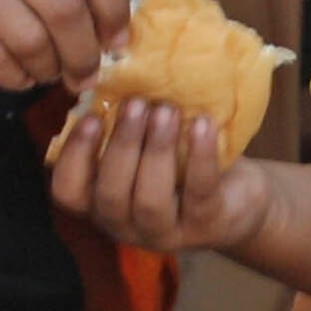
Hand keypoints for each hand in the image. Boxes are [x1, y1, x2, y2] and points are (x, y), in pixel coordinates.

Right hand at [0, 0, 129, 89]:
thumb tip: (109, 25)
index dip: (113, 11)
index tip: (117, 41)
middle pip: (65, 8)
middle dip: (84, 52)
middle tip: (86, 73)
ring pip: (31, 38)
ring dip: (48, 68)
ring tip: (49, 73)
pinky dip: (15, 77)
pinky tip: (18, 76)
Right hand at [45, 88, 271, 255]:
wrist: (241, 200)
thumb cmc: (182, 164)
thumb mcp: (147, 149)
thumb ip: (127, 128)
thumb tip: (116, 77)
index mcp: (101, 202)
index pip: (69, 192)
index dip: (74, 157)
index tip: (90, 117)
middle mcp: (126, 225)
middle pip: (110, 195)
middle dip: (122, 145)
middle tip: (136, 103)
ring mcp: (166, 233)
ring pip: (150, 200)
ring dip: (157, 150)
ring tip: (167, 111)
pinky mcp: (206, 226)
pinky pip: (199, 192)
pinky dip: (200, 156)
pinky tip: (203, 124)